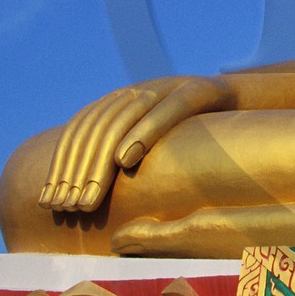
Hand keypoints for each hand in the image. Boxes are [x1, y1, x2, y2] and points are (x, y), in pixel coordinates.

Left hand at [38, 75, 230, 212]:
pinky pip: (164, 111)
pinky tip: (125, 160)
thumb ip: (125, 154)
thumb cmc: (198, 131)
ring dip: (100, 161)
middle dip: (77, 172)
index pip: (79, 131)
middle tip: (70, 209)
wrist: (244, 99)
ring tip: (90, 196)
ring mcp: (166, 87)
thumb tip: (84, 192)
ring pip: (121, 121)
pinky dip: (142, 133)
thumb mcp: (157, 141)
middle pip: (95, 129)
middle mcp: (138, 90)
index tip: (50, 203)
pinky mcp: (194, 91)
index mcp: (122, 100)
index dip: (61, 165)